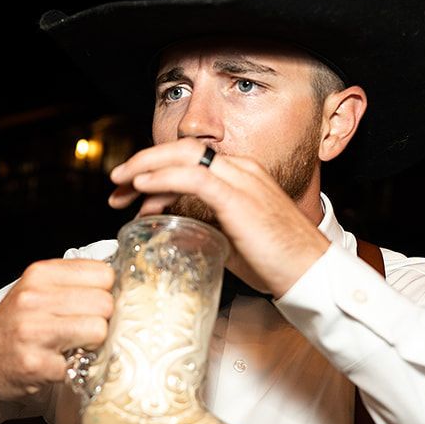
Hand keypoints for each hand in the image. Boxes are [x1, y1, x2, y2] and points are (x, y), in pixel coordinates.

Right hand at [0, 258, 114, 400]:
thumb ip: (73, 281)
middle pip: (105, 304)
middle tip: (84, 329)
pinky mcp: (36, 364)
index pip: (103, 274)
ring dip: (92, 344)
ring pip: (99, 331)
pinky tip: (58, 363)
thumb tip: (120, 285)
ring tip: (74, 346)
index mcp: (39, 274)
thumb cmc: (14, 323)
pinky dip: (75, 368)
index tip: (93, 305)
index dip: (104, 292)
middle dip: (101, 320)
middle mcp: (34, 299)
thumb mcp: (36, 288)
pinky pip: (81, 364)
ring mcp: (34, 332)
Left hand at [108, 139, 329, 297]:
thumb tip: (178, 230)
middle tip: (115, 184)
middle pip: (181, 151)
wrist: (309, 272)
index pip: (189, 160)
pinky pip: (194, 178)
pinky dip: (163, 178)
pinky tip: (142, 185)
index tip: (129, 191)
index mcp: (240, 174)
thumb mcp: (232, 237)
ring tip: (120, 184)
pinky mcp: (238, 198)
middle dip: (143, 162)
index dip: (154, 170)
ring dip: (145, 166)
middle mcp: (240, 169)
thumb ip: (207, 226)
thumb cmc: (275, 260)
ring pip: (183, 157)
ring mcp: (241, 180)